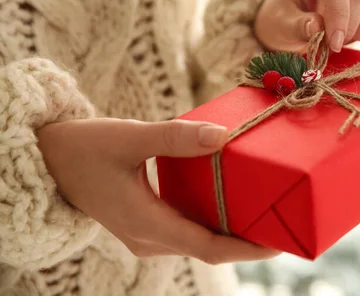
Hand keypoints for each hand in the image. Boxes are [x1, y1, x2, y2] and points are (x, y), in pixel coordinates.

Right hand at [37, 118, 279, 263]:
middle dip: (246, 241)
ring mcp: (146, 235)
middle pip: (208, 248)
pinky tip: (231, 201)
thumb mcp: (129, 137)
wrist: (49, 160)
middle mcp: (148, 239)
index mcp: (145, 224)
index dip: (246, 248)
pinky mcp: (146, 225)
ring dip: (231, 232)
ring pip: (198, 241)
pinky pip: (187, 230)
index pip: (208, 248)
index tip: (278, 243)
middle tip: (283, 222)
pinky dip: (212, 221)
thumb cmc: (84, 148)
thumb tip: (222, 136)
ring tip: (265, 211)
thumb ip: (175, 138)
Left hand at [255, 0, 359, 52]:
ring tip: (340, 41)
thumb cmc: (282, 19)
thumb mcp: (280, 26)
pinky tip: (353, 36)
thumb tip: (318, 27)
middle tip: (333, 46)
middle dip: (350, 24)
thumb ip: (296, 26)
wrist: (290, 20)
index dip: (339, 11)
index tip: (334, 43)